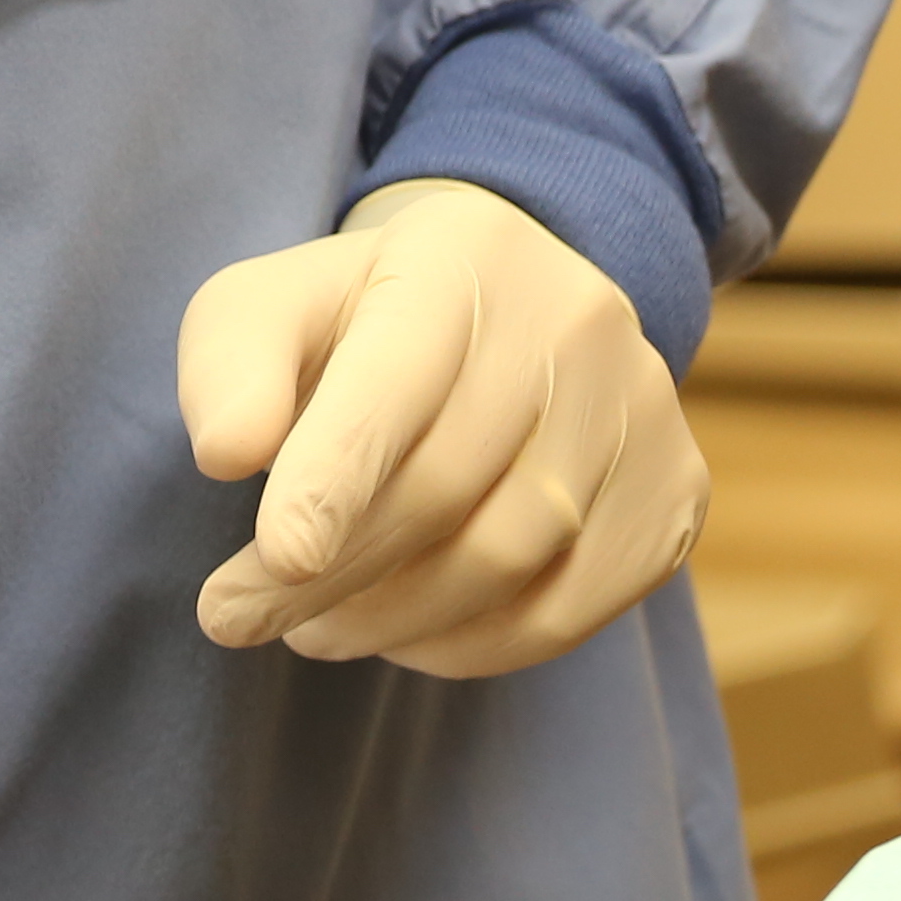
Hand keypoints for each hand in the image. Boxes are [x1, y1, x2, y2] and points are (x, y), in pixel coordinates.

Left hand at [175, 177, 708, 677]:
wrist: (504, 306)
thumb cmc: (358, 319)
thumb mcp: (271, 307)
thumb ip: (232, 364)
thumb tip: (226, 450)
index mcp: (463, 253)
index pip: (398, 379)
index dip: (334, 475)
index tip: (272, 554)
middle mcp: (575, 318)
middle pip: (445, 486)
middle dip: (328, 572)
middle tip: (234, 616)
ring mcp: (643, 404)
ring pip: (510, 558)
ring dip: (391, 619)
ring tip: (311, 626)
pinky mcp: (675, 489)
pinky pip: (570, 610)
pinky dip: (471, 647)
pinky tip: (404, 636)